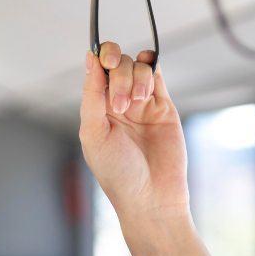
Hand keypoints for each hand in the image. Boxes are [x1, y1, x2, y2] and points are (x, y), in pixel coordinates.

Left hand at [79, 42, 189, 226]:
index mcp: (97, 108)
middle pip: (119, 65)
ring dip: (136, 77)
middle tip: (122, 105)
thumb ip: (92, 95)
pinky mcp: (164, 106)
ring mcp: (142, 102)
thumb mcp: (94, 133)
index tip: (105, 61)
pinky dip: (152, 66)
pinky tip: (149, 72)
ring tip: (136, 103)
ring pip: (139, 67)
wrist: (152, 196)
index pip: (97, 70)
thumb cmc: (117, 173)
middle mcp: (118, 102)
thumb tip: (90, 58)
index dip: (101, 58)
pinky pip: (157, 75)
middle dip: (120, 76)